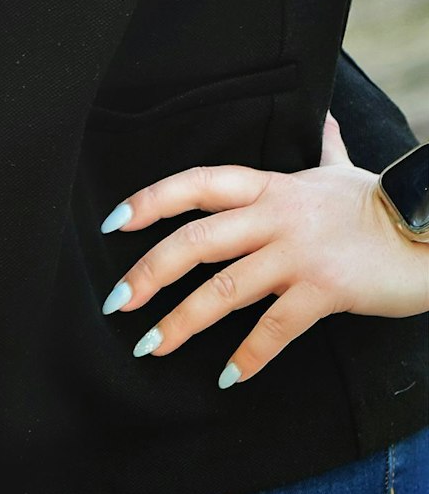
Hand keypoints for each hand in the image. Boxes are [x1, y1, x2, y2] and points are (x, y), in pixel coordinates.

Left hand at [99, 111, 428, 387]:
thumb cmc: (381, 203)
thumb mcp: (343, 170)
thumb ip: (323, 147)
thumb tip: (325, 116)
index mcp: (270, 186)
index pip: (197, 184)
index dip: (151, 199)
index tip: (113, 221)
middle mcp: (276, 216)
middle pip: (196, 240)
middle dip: (150, 271)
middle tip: (117, 302)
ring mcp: (299, 254)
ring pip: (225, 289)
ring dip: (182, 321)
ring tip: (151, 346)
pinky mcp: (326, 290)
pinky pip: (276, 328)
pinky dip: (249, 356)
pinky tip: (227, 376)